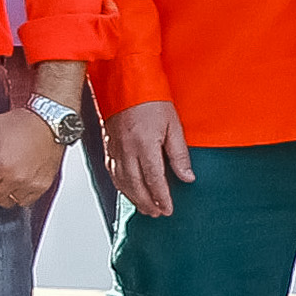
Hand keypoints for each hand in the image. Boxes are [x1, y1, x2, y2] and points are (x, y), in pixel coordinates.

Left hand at [0, 105, 65, 209]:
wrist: (52, 121)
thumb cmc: (24, 123)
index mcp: (2, 166)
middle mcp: (18, 178)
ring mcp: (32, 183)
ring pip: (10, 202)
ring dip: (5, 193)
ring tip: (6, 177)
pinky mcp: (44, 184)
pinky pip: (27, 201)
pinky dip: (21, 194)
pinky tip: (19, 180)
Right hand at [103, 98, 191, 219]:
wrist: (126, 82)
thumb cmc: (152, 100)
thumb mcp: (173, 124)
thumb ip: (179, 154)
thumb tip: (187, 177)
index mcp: (145, 145)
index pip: (154, 179)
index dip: (162, 197)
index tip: (168, 210)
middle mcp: (127, 150)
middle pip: (136, 185)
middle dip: (147, 202)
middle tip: (157, 214)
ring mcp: (115, 148)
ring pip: (122, 181)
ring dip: (134, 198)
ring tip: (145, 208)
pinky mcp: (108, 145)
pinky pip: (112, 171)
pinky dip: (120, 185)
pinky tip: (127, 190)